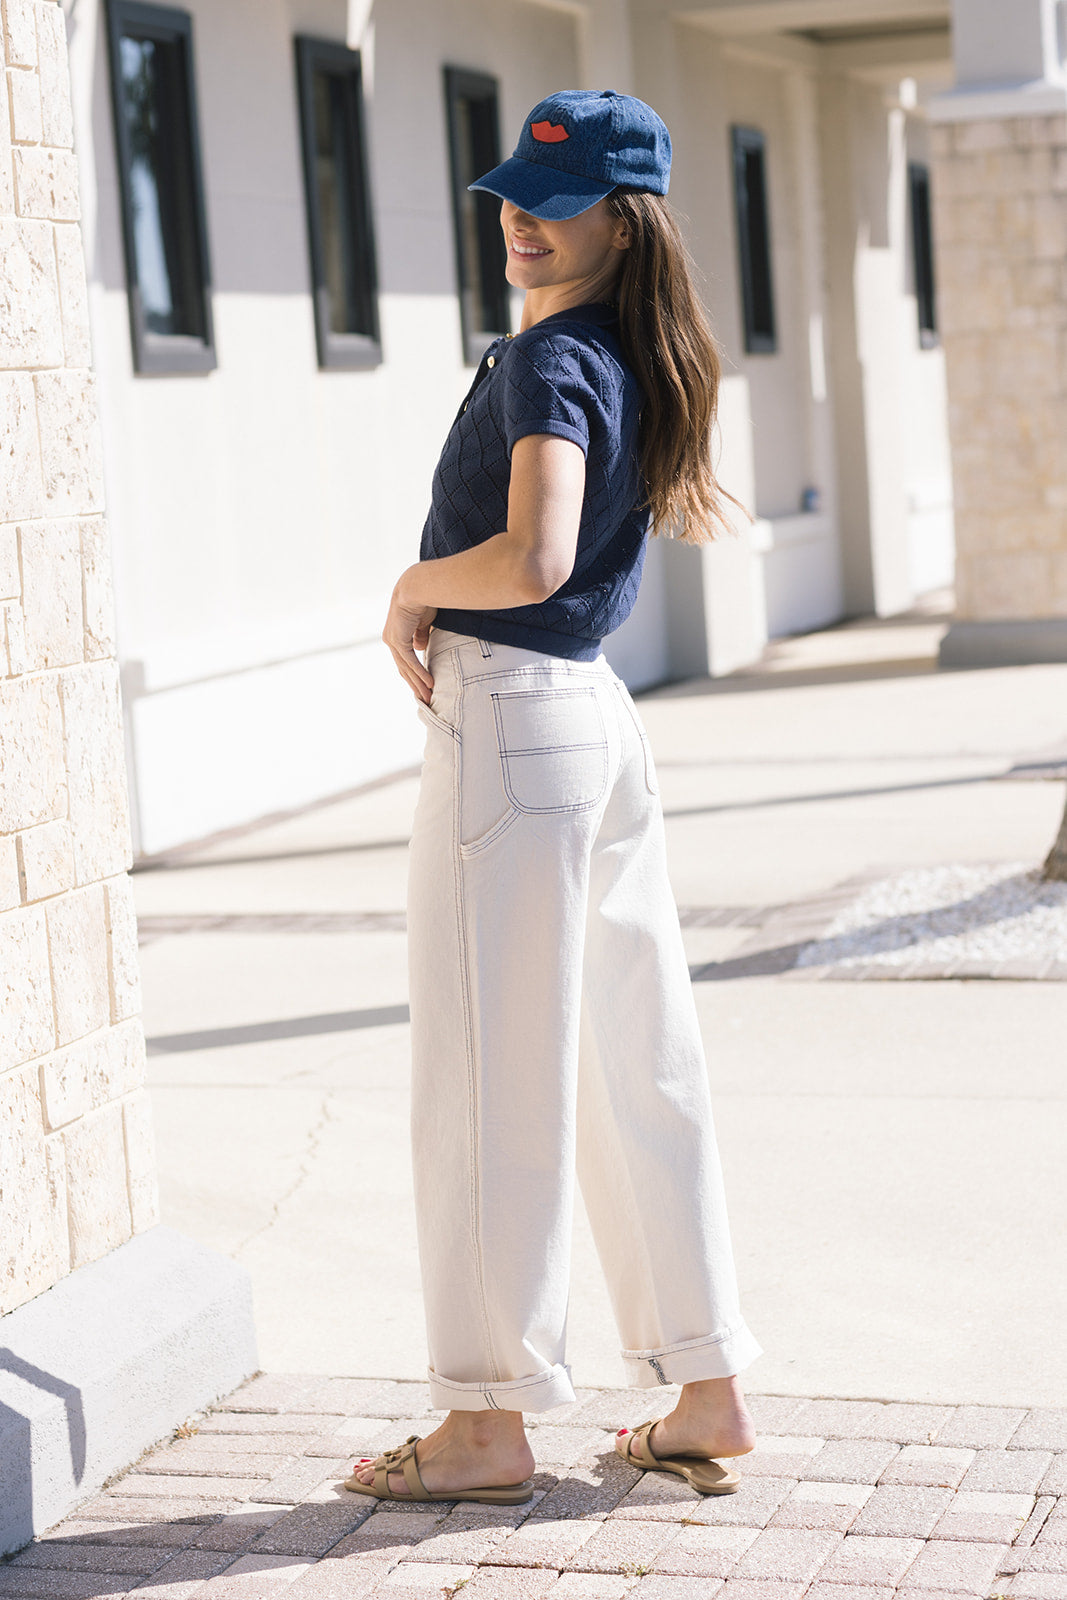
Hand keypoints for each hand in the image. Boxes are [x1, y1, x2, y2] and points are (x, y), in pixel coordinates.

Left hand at [383, 579, 436, 704]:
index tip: (424, 687)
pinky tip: (429, 684)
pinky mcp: (399, 641)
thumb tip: (420, 648)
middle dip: (415, 685)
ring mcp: (393, 641)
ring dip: (418, 684)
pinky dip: (420, 674)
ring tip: (428, 697)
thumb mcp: (423, 623)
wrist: (417, 588)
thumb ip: (421, 636)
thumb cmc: (423, 600)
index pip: (405, 661)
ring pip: (406, 669)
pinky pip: (410, 662)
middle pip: (404, 669)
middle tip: (425, 700)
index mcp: (396, 636)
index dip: (414, 674)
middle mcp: (392, 640)